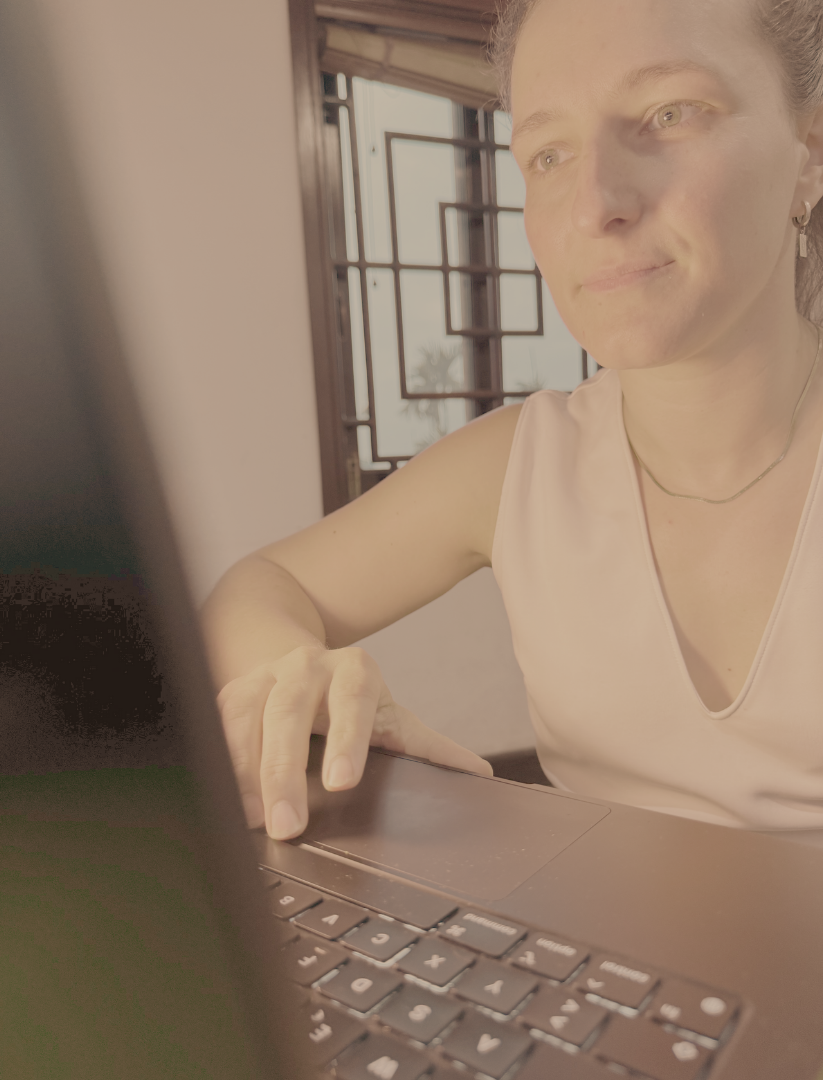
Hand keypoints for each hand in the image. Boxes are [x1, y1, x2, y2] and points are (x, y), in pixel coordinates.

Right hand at [216, 644, 492, 838]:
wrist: (297, 655)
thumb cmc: (349, 699)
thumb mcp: (388, 717)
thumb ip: (426, 746)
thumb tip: (480, 777)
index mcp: (353, 671)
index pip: (353, 700)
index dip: (347, 738)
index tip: (341, 783)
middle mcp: (304, 666)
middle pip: (288, 711)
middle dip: (283, 769)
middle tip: (286, 826)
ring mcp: (262, 675)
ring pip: (243, 715)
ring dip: (240, 770)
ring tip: (247, 822)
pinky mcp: (227, 689)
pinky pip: (212, 723)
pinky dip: (212, 762)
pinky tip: (216, 800)